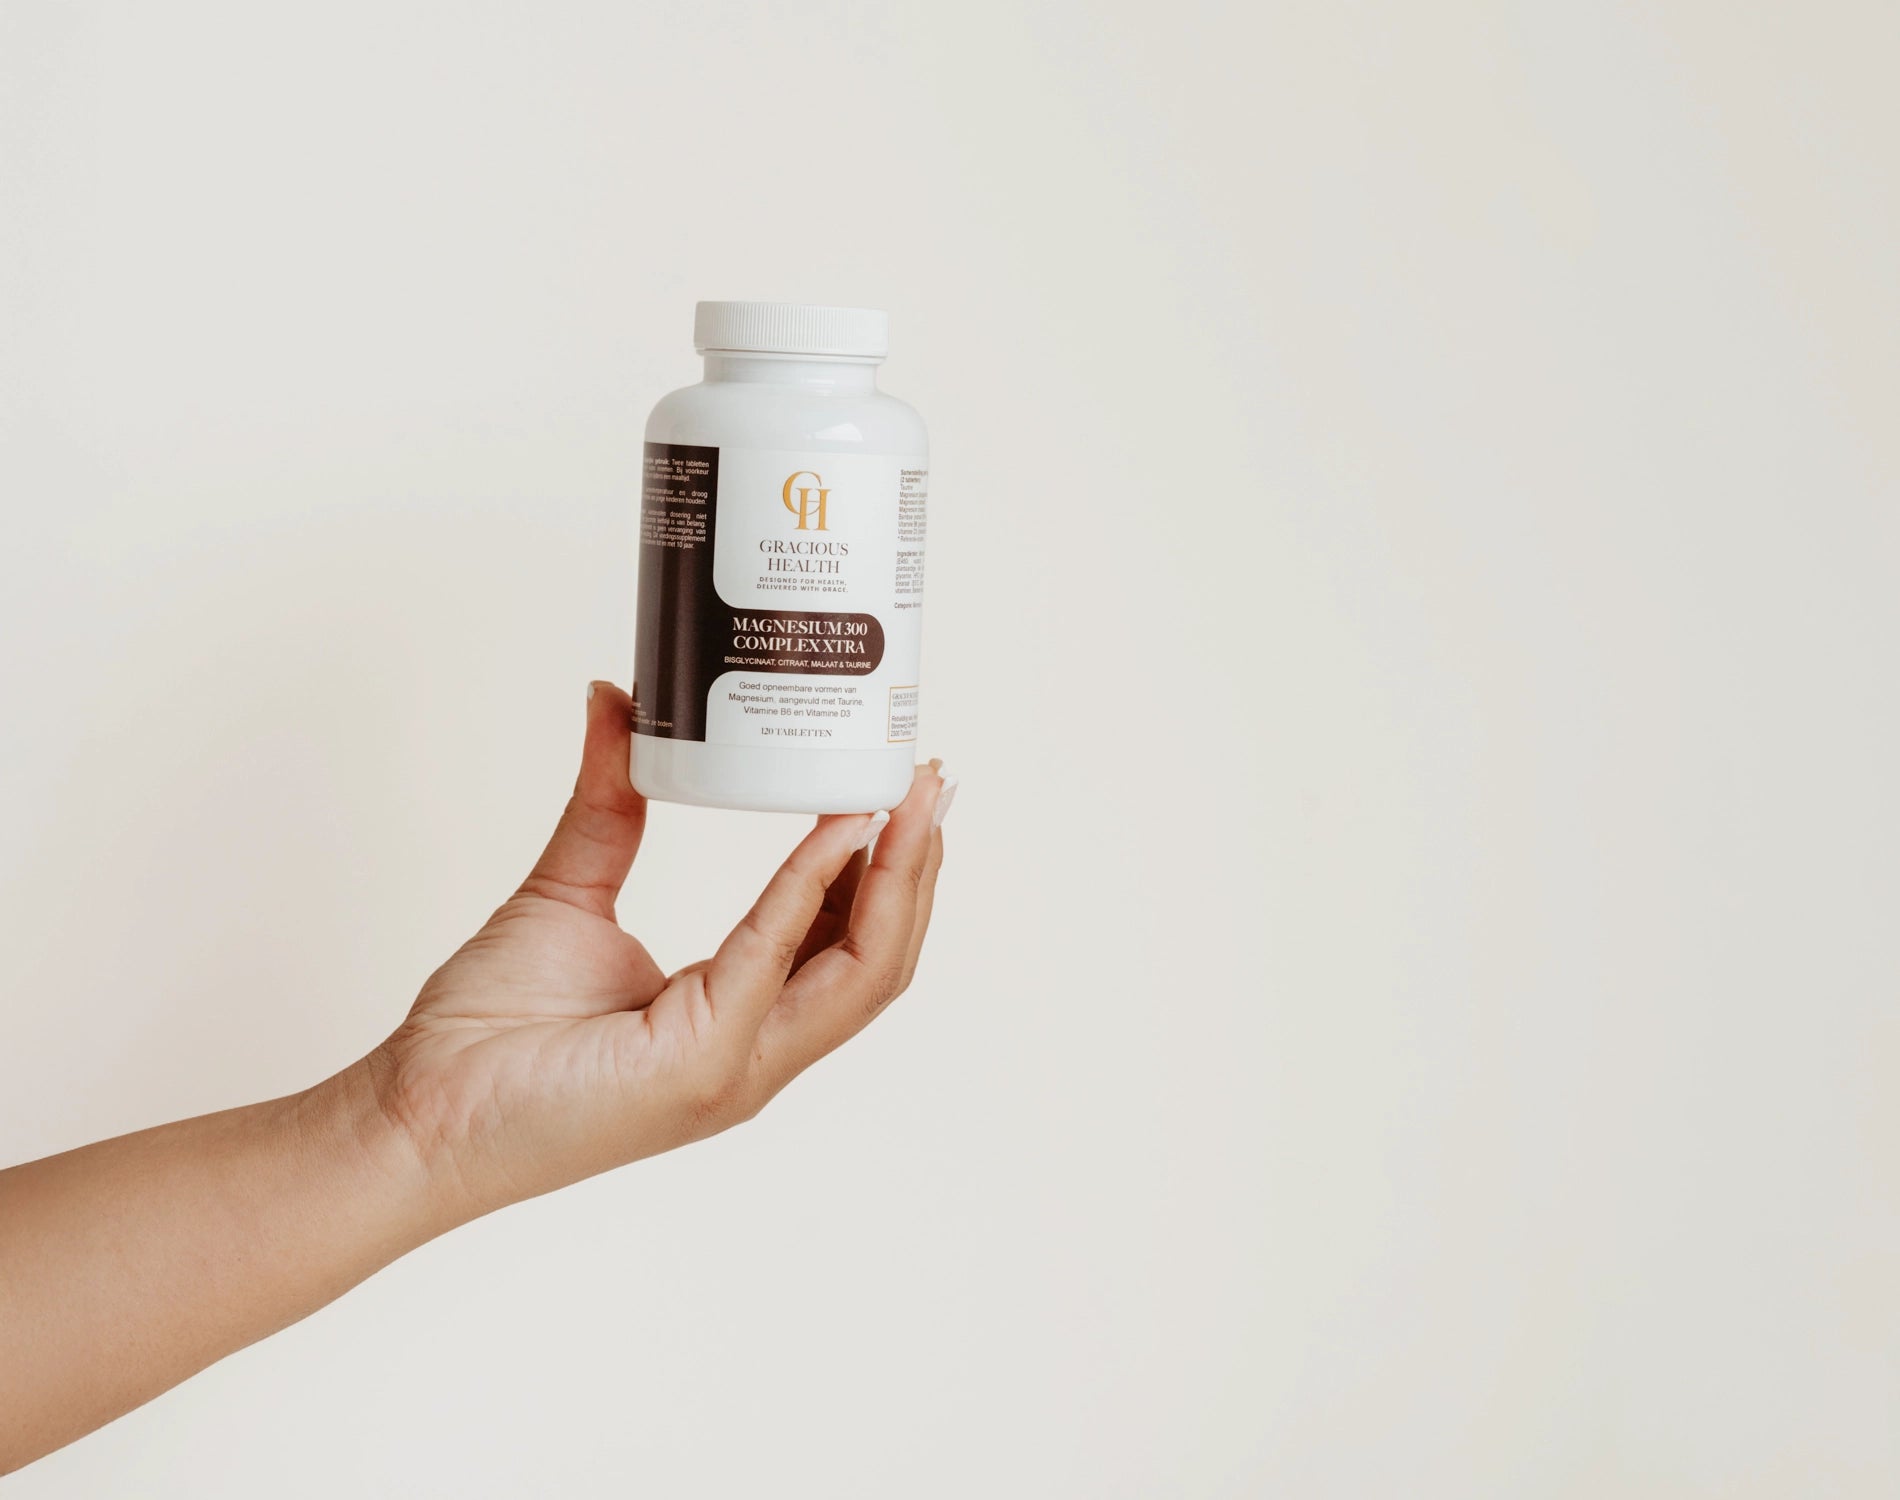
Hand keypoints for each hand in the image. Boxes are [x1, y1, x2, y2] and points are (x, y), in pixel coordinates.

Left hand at [365, 683, 948, 1222]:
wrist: (413, 1115)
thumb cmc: (484, 1036)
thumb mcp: (567, 894)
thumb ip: (608, 805)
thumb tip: (615, 702)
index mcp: (736, 1018)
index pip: (846, 944)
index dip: (888, 868)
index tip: (906, 786)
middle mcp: (754, 1050)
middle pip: (880, 957)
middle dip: (919, 864)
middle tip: (932, 777)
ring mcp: (737, 1066)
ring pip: (863, 969)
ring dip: (900, 875)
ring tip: (914, 794)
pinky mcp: (701, 1065)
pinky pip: (775, 958)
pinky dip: (813, 886)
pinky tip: (836, 826)